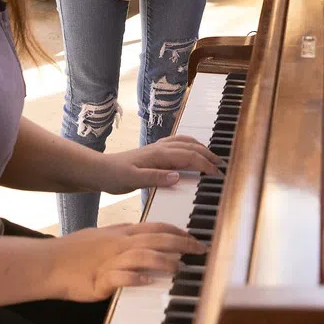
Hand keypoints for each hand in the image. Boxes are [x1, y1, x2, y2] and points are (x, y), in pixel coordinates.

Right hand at [49, 222, 205, 301]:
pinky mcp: (98, 281)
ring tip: (179, 267)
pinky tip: (145, 281)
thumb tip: (143, 235)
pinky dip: (133, 278)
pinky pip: (118, 277)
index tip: (194, 237)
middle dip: (181, 244)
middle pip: (155, 240)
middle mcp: (118, 244)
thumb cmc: (75, 251)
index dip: (177, 232)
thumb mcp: (103, 235)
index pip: (155, 227)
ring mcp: (108, 261)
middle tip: (199, 250)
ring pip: (141, 256)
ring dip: (163, 261)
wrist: (49, 262)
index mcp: (121, 233)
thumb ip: (124, 235)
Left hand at [94, 135, 224, 192]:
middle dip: (209, 155)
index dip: (205, 165)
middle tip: (222, 166)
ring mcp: (158, 148)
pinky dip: (190, 145)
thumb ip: (156, 178)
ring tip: (213, 158)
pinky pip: (177, 143)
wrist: (100, 170)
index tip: (218, 174)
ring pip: (185, 142)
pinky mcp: (154, 151)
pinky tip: (192, 151)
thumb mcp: (134, 180)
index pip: (189, 157)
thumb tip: (178, 176)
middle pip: (191, 147)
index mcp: (159, 155)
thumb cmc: (115, 176)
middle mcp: (161, 148)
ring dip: (201, 148)